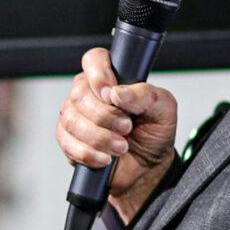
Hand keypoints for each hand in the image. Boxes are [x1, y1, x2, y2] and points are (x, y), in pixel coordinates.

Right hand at [55, 46, 178, 223]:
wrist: (147, 169)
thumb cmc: (154, 134)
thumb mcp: (163, 110)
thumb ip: (146, 95)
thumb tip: (120, 92)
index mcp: (112, 77)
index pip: (94, 60)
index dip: (98, 74)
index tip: (112, 94)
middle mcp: (89, 93)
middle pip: (80, 94)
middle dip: (105, 116)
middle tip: (127, 129)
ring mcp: (75, 115)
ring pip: (71, 119)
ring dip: (98, 137)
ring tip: (121, 147)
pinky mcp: (68, 139)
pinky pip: (66, 142)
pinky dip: (87, 153)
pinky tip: (104, 159)